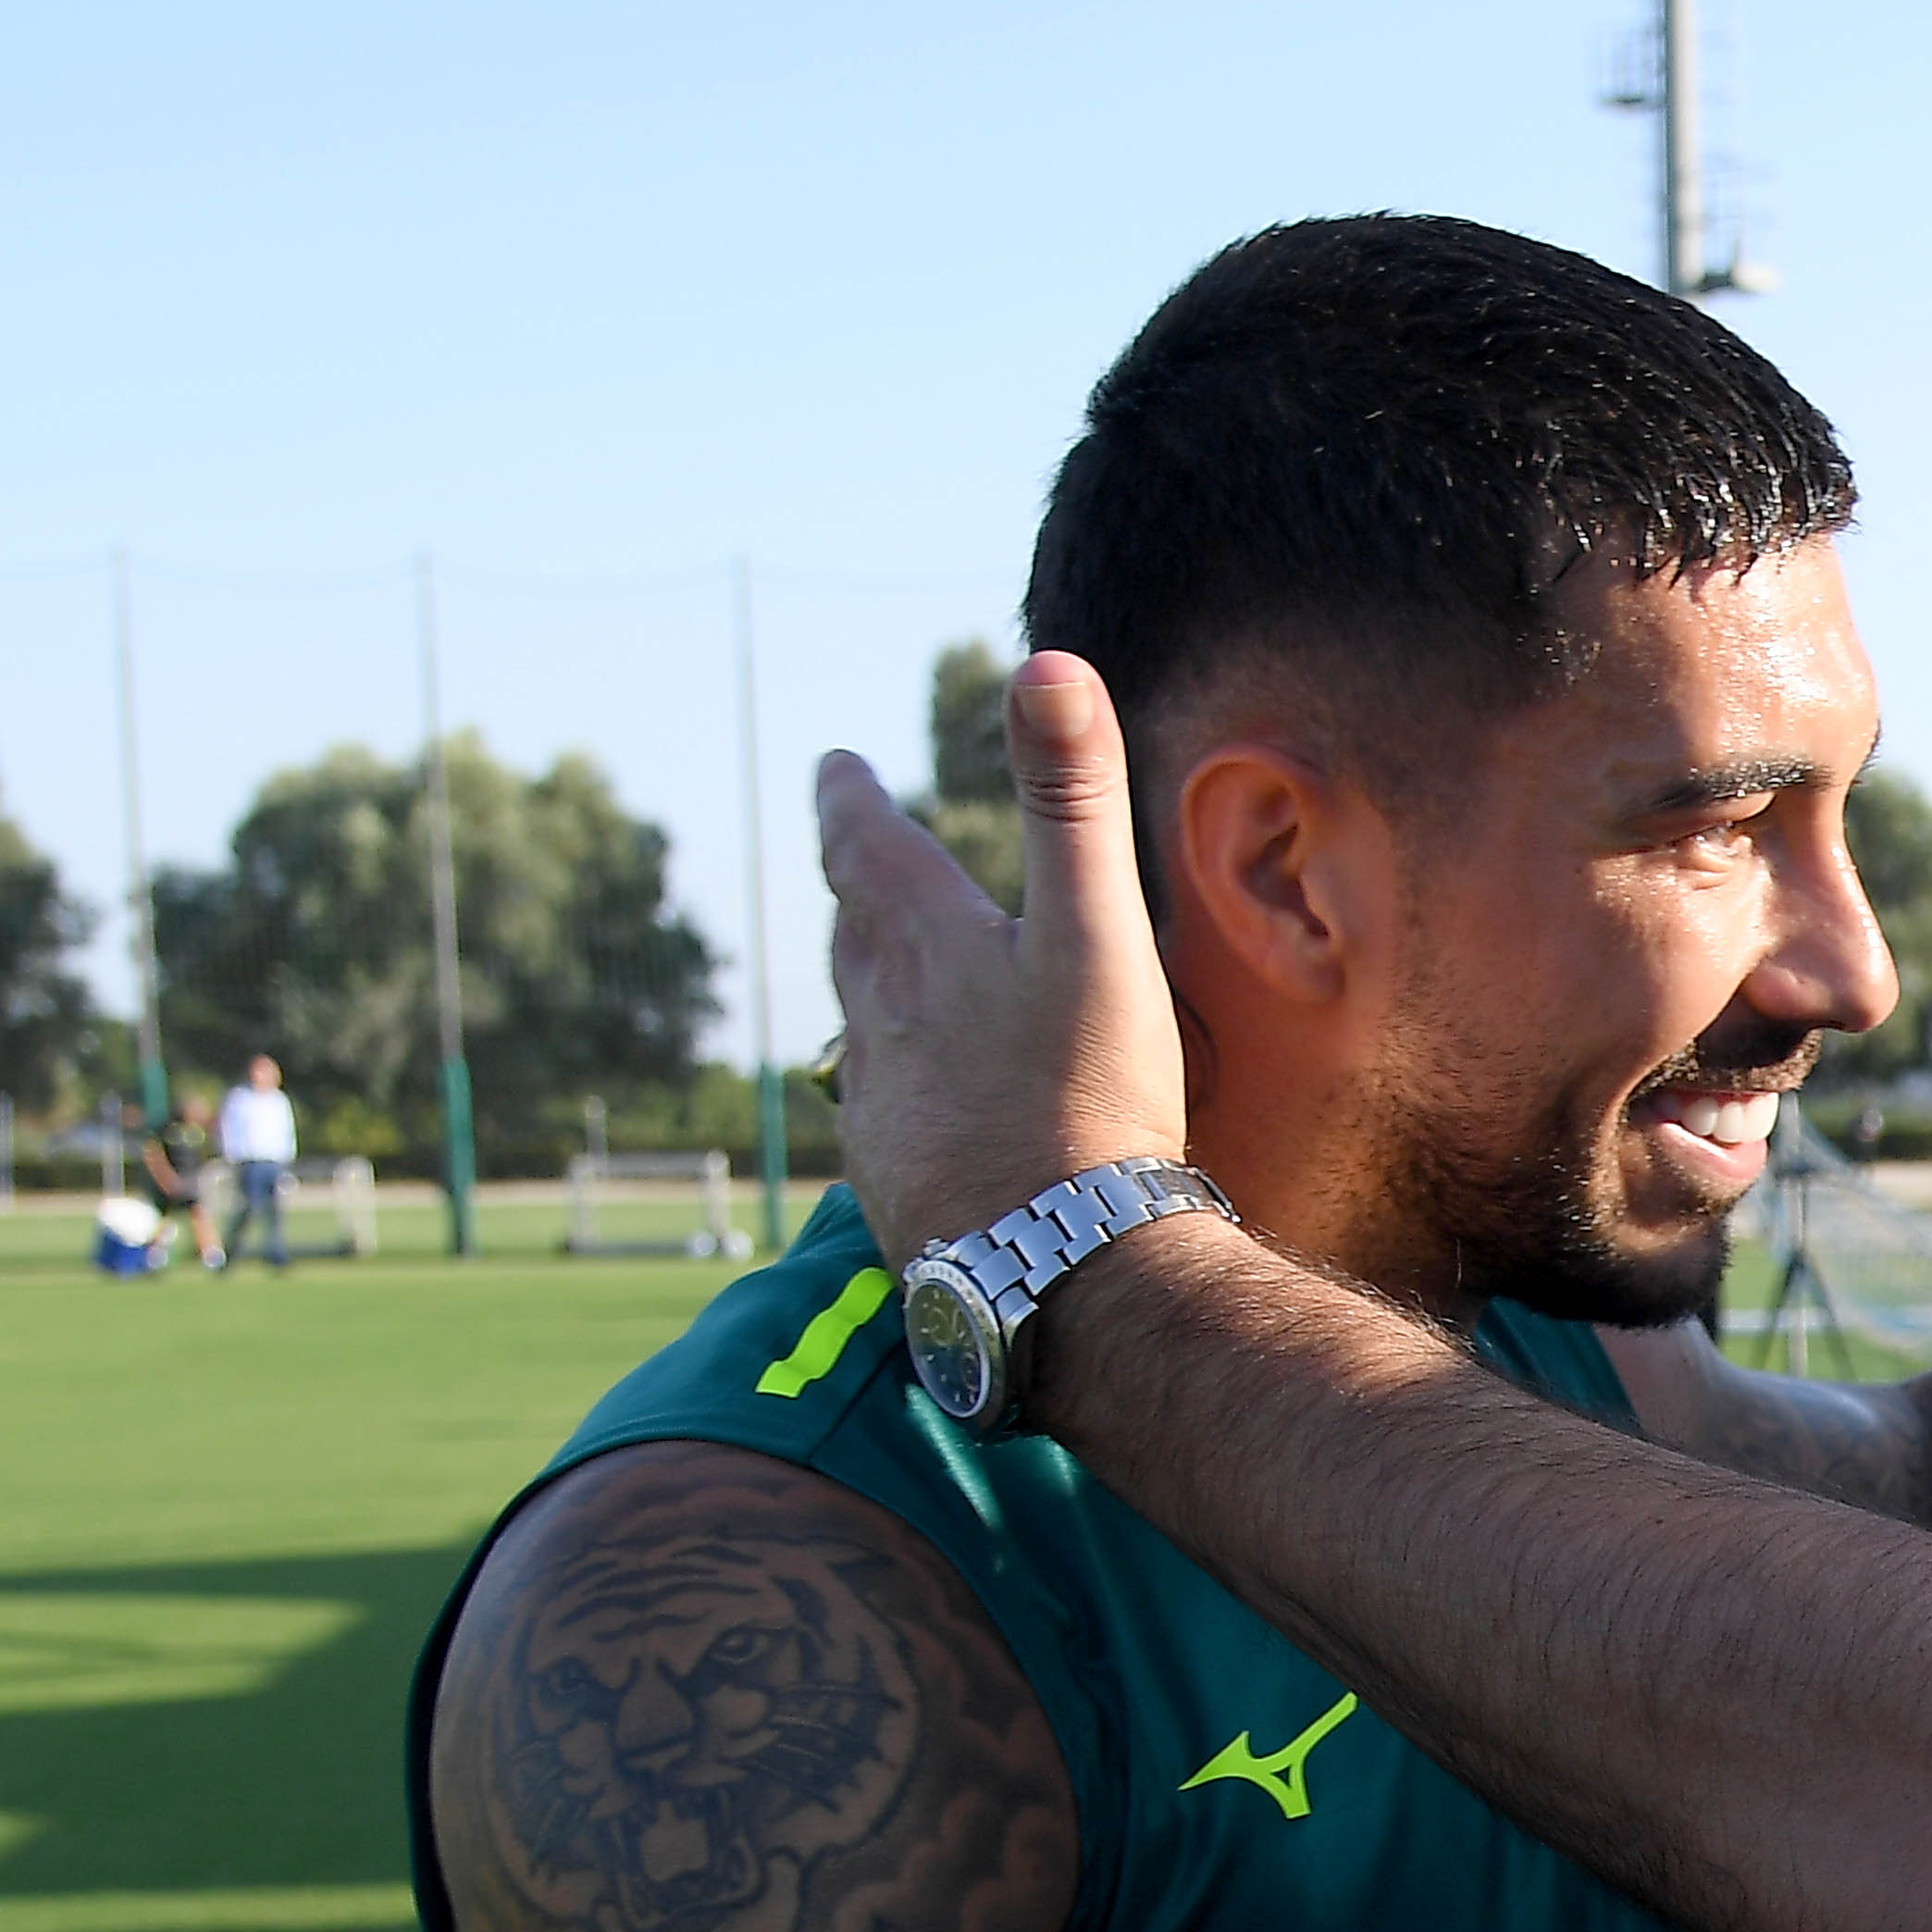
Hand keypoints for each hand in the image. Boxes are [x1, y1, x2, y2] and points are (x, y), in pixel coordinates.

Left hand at [811, 652, 1189, 1260]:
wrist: (1060, 1270)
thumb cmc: (1087, 1099)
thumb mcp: (1098, 932)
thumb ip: (1074, 800)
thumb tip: (1046, 661)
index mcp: (925, 946)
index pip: (863, 846)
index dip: (848, 799)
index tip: (834, 766)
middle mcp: (881, 1022)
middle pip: (851, 936)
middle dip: (854, 890)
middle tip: (856, 861)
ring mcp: (881, 1110)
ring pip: (858, 1027)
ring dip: (868, 989)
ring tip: (887, 977)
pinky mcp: (894, 1186)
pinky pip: (881, 1115)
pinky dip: (897, 1086)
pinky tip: (924, 1112)